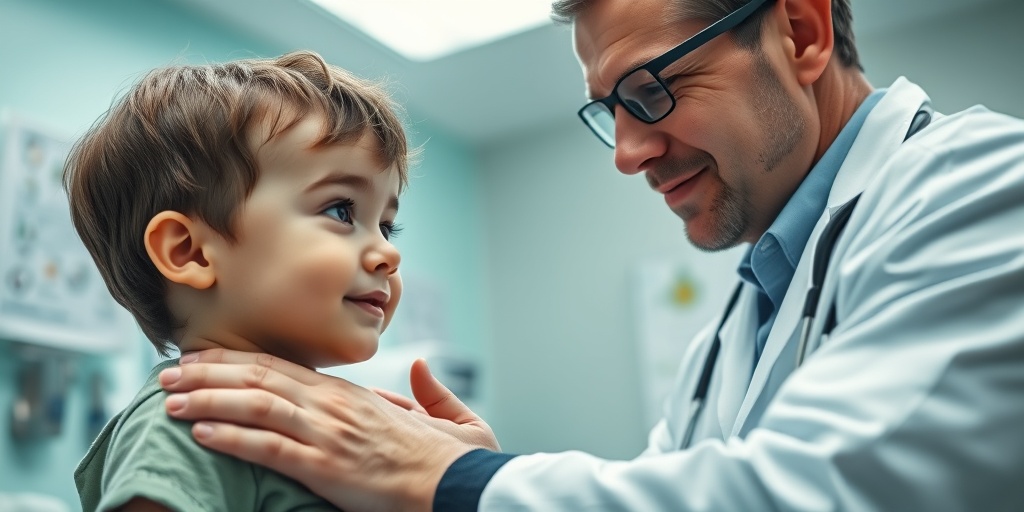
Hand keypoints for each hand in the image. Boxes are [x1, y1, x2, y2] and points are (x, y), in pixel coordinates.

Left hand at [158, 349, 495, 511]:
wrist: (458, 486)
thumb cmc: (451, 459)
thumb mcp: (448, 417)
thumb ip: (428, 392)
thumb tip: (420, 368)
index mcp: (352, 395)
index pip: (283, 367)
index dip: (238, 361)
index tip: (204, 359)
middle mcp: (334, 406)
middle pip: (260, 378)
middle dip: (208, 373)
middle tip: (167, 373)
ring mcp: (329, 434)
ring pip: (257, 405)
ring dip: (208, 400)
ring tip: (171, 401)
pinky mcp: (326, 467)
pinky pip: (270, 448)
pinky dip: (233, 438)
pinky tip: (202, 434)